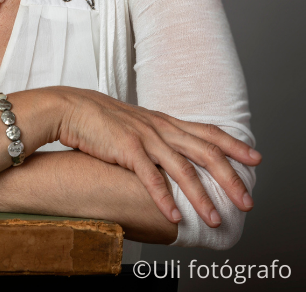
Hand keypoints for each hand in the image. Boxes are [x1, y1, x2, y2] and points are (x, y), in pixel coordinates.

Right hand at [54, 87, 261, 227]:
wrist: (71, 107)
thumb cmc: (100, 118)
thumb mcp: (135, 122)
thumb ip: (155, 135)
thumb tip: (170, 153)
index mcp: (164, 121)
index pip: (207, 132)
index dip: (233, 145)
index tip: (256, 158)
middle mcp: (159, 127)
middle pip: (204, 151)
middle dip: (229, 178)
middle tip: (246, 201)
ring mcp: (144, 137)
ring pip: (182, 168)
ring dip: (201, 196)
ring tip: (214, 218)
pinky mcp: (126, 148)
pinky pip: (150, 176)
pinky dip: (163, 197)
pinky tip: (173, 214)